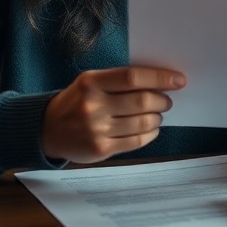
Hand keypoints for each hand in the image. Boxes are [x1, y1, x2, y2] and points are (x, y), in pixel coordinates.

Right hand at [41, 66, 184, 162]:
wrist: (48, 129)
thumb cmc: (77, 101)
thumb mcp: (91, 82)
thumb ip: (120, 81)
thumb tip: (160, 83)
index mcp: (91, 82)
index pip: (133, 77)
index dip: (160, 78)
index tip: (179, 80)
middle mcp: (93, 105)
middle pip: (142, 101)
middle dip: (162, 101)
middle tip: (166, 101)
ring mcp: (96, 129)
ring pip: (142, 123)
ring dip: (157, 118)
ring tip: (157, 115)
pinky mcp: (100, 149)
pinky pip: (136, 141)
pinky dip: (150, 134)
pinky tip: (150, 128)